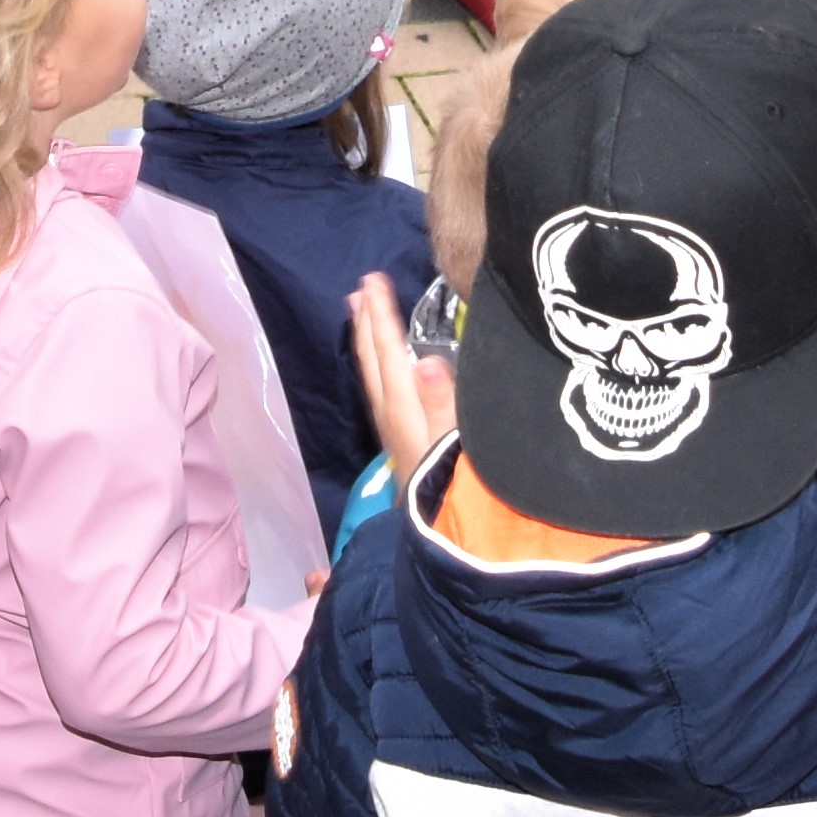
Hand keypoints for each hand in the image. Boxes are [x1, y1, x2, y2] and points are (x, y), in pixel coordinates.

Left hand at [349, 279, 456, 499]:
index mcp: (405, 410)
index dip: (382, 317)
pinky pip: (382, 387)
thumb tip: (428, 361)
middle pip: (374, 361)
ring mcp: (393, 427)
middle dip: (368, 322)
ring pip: (374, 373)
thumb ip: (443, 406)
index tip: (373, 281)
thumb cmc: (456, 488)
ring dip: (368, 339)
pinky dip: (379, 363)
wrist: (444, 536)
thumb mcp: (456, 446)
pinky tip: (386, 363)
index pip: (390, 354)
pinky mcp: (400, 438)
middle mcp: (392, 414)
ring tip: (361, 311)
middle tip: (360, 286)